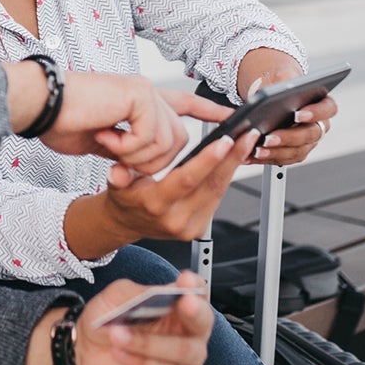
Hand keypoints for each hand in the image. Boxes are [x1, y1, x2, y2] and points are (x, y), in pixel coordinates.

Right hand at [41, 72, 229, 175]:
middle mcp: (149, 94)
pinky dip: (128, 147)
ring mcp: (146, 92)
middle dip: (159, 162)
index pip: (184, 104)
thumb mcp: (104, 145)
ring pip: (170, 143)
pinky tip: (106, 138)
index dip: (208, 111)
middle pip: (182, 138)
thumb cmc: (62, 122)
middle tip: (125, 164)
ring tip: (110, 148)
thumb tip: (145, 170)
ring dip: (139, 157)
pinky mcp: (139, 94)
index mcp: (141, 102)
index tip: (232, 118)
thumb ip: (131, 152)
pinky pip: (151, 137)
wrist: (40, 105)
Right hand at [63, 125, 258, 258]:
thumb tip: (118, 171)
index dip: (207, 160)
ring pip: (218, 191)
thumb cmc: (126, 196)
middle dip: (233, 158)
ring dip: (235, 165)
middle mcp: (175, 220)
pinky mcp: (200, 229)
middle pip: (211, 186)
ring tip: (246, 141)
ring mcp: (189, 227)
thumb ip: (119, 175)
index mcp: (154, 205)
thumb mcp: (115, 182)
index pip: (185, 180)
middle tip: (248, 134)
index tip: (225, 141)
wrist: (127, 223)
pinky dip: (227, 176)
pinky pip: (217, 198)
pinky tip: (235, 158)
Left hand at [74, 273, 214, 364]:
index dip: (194, 285)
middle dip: (194, 311)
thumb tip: (155, 293)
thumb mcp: (112, 299)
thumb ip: (134, 293)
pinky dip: (143, 363)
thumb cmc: (106, 322)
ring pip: (183, 350)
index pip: (197, 290)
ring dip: (149, 342)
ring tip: (117, 334)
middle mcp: (188, 330)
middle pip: (203, 320)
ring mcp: (186, 359)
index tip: (184, 280)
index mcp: (176, 304)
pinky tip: (121, 354)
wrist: (86, 354)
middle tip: (183, 302)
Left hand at [237, 51, 338, 165]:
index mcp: (323, 104)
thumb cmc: (280, 84)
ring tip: (257, 150)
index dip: (316, 113)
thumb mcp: (282, 75)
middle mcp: (319, 125)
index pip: (328, 109)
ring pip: (296, 152)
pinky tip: (250, 156)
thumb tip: (277, 90)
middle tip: (269, 137)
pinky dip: (266, 158)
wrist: (269, 96)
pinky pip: (282, 159)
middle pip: (310, 135)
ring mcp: (307, 142)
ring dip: (276, 152)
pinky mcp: (293, 152)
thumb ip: (284, 79)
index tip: (298, 114)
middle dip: (289, 137)